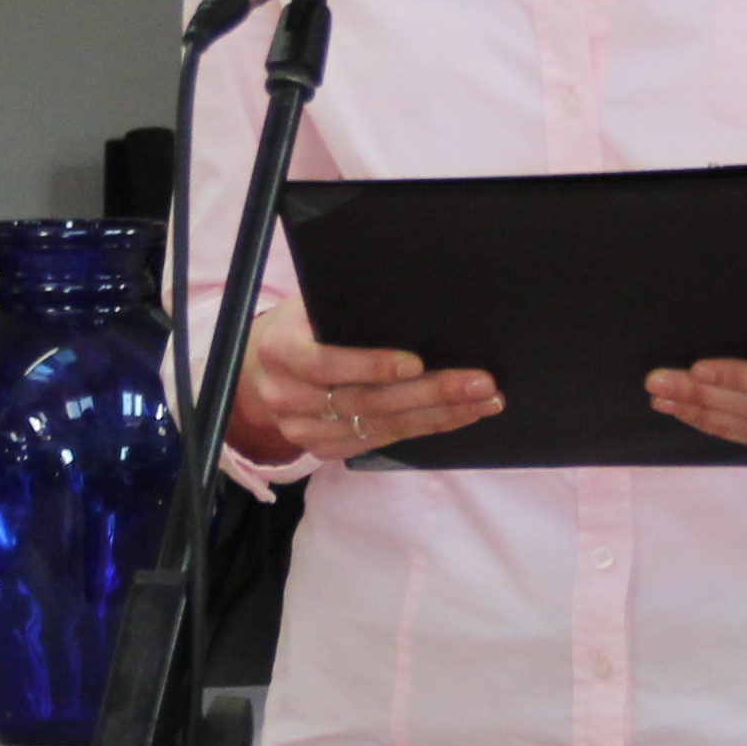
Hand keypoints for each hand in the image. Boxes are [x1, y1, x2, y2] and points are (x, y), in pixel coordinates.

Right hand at [231, 304, 498, 465]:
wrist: (262, 366)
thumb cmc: (303, 323)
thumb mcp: (312, 304)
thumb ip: (347, 306)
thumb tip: (415, 296)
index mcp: (280, 349)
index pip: (325, 362)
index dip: (371, 365)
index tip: (417, 363)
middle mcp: (286, 395)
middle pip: (364, 400)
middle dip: (428, 392)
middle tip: (478, 382)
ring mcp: (302, 429)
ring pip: (379, 426)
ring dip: (438, 415)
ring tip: (484, 400)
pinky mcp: (322, 449)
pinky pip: (379, 442)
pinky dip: (424, 429)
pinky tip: (459, 416)